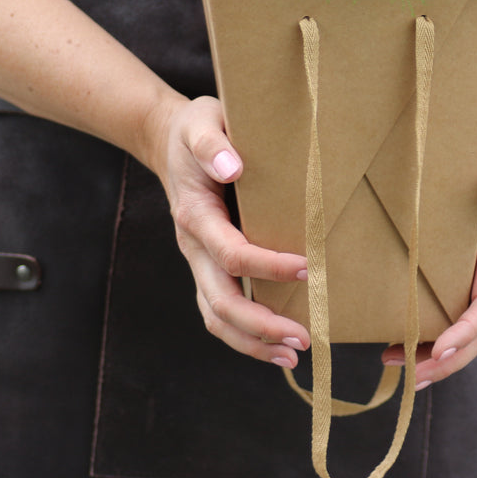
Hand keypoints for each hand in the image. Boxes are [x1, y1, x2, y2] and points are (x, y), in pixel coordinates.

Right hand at [154, 95, 311, 367]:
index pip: (231, 252)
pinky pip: (221, 310)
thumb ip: (213, 143)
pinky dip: (247, 334)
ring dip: (253, 341)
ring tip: (294, 354)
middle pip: (221, 301)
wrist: (169, 141)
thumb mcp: (201, 123)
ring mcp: (199, 261)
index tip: (307, 267)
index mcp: (196, 216)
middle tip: (304, 336)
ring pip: (217, 316)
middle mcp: (194, 246)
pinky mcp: (208, 267)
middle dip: (261, 325)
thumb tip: (232, 166)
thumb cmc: (195, 130)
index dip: (268, 266)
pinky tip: (277, 344)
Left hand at [380, 112, 476, 386]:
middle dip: (450, 359)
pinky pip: (452, 316)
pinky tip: (397, 345)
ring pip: (467, 332)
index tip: (440, 347)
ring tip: (398, 370)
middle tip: (413, 376)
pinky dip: (429, 338)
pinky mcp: (464, 276)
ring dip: (437, 358)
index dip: (466, 329)